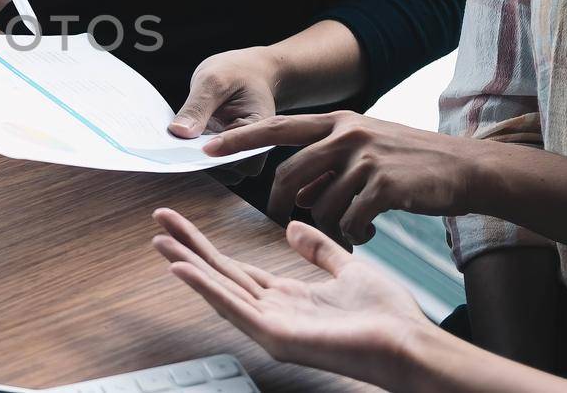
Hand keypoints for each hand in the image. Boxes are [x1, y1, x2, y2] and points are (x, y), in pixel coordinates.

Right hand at [150, 209, 427, 389]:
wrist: (407, 344)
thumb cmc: (387, 317)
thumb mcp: (349, 270)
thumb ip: (319, 250)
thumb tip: (292, 227)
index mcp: (287, 297)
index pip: (235, 268)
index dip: (206, 246)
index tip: (182, 224)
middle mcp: (272, 312)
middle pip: (219, 275)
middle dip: (188, 248)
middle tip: (158, 223)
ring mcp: (270, 326)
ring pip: (219, 289)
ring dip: (187, 265)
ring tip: (160, 242)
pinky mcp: (275, 336)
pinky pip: (234, 308)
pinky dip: (206, 288)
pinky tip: (184, 270)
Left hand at [167, 48, 282, 183]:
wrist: (248, 72)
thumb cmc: (237, 72)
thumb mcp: (215, 80)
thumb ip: (198, 106)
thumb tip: (179, 132)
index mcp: (262, 130)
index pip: (235, 154)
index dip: (207, 153)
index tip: (182, 147)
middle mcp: (253, 148)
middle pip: (224, 168)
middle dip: (197, 157)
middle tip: (172, 145)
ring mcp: (238, 153)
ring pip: (213, 170)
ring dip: (192, 158)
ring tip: (176, 141)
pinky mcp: (224, 154)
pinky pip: (206, 162)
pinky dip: (191, 153)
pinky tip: (181, 140)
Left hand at [205, 111, 485, 243]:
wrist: (466, 168)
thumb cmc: (410, 163)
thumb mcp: (365, 149)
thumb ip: (326, 165)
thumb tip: (293, 194)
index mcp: (338, 122)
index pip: (277, 126)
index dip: (240, 137)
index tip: (207, 147)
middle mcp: (348, 134)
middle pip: (288, 174)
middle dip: (277, 204)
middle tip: (279, 222)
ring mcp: (366, 158)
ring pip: (318, 204)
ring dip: (329, 225)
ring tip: (351, 230)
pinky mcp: (385, 185)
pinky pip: (349, 221)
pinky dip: (355, 234)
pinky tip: (368, 235)